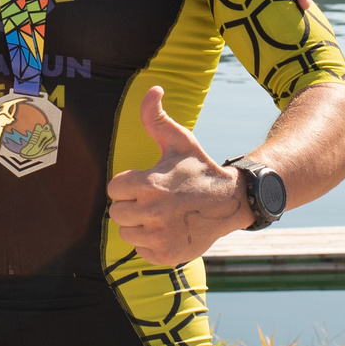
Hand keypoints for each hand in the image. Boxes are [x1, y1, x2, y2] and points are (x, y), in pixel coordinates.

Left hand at [107, 86, 251, 265]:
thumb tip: (153, 89)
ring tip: (161, 214)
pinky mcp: (166, 255)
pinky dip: (151, 243)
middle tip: (153, 199)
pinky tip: (168, 230)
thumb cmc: (199, 169)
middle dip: (131, 205)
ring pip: (127, 233)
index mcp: (149, 184)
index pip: (113, 189)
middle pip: (116, 213)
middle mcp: (152, 212)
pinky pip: (141, 251)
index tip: (147, 182)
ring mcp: (159, 236)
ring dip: (140, 225)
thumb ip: (156, 118)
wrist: (231, 201)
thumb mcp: (179, 141)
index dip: (129, 184)